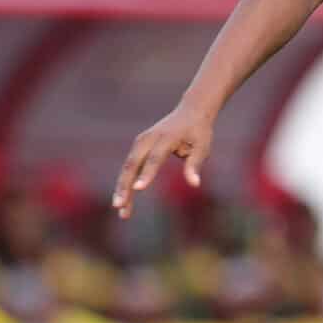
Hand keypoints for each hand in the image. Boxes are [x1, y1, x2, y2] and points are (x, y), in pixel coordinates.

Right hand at [112, 102, 215, 218]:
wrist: (190, 111)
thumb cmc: (198, 132)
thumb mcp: (203, 146)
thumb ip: (195, 164)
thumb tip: (195, 184)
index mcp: (166, 138)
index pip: (155, 158)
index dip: (146, 174)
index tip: (138, 189)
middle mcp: (148, 139)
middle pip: (133, 164)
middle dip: (125, 185)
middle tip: (120, 206)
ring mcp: (140, 142)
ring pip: (127, 167)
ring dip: (122, 188)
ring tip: (121, 211)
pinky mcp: (138, 147)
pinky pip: (129, 167)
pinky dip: (125, 183)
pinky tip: (124, 202)